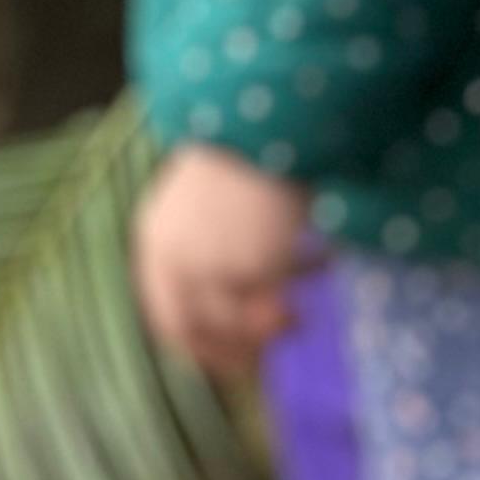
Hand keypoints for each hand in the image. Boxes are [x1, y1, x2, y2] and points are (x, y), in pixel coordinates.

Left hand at [131, 146, 310, 375]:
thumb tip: (245, 294)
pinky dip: (303, 289)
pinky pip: (276, 302)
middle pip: (194, 333)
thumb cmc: (247, 155)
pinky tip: (324, 262)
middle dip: (235, 351)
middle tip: (277, 347)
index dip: (203, 346)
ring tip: (305, 308)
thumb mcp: (209, 209)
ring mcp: (207, 266)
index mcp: (155, 241)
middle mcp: (172, 259)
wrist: (268, 123)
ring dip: (273, 325)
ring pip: (236, 326)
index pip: (166, 317)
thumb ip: (210, 251)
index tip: (243, 356)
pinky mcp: (246, 268)